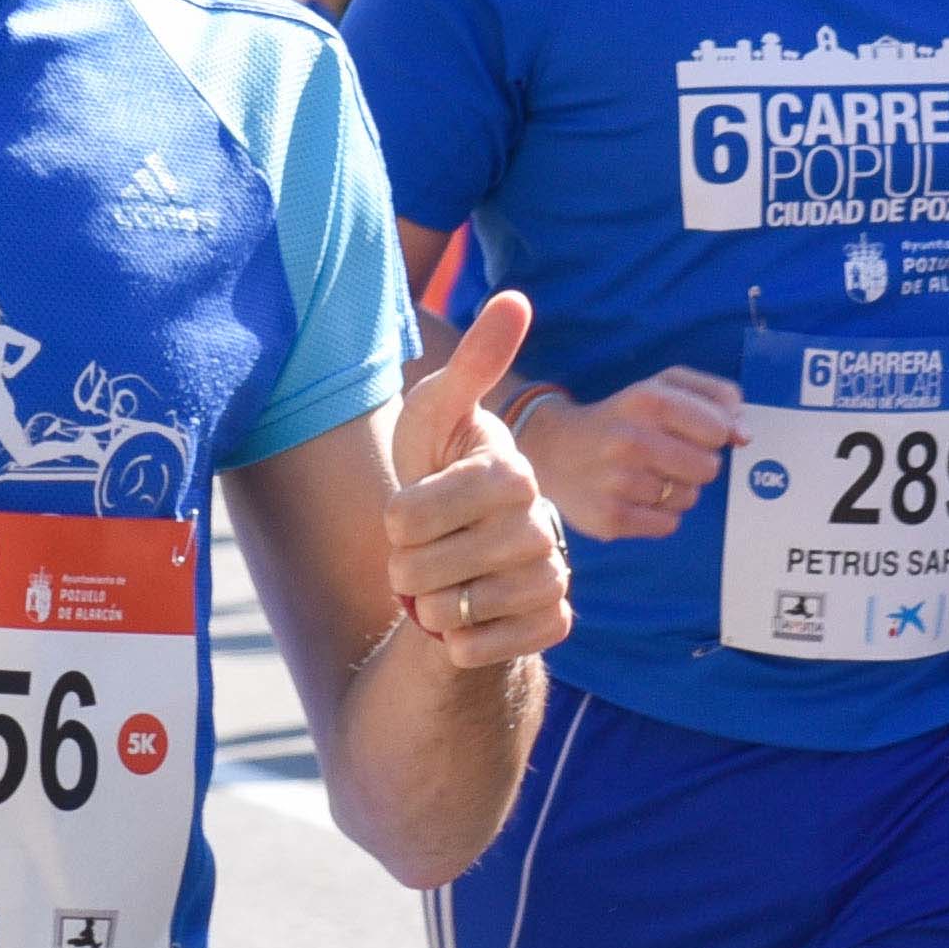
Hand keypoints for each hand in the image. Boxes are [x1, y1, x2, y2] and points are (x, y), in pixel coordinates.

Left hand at [385, 288, 570, 665]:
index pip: (411, 514)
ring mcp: (552, 576)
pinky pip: (489, 648)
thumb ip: (472, 364)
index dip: (394, 521)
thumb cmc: (441, 474)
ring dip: (431, 606)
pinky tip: (464, 623)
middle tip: (422, 554)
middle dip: (406, 568)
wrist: (464, 555)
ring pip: (457, 611)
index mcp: (512, 474)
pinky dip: (461, 644)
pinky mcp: (554, 622)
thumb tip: (517, 299)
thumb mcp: (439, 414)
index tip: (407, 515)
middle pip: (427, 569)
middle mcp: (542, 525)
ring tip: (442, 585)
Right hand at [516, 361, 741, 544]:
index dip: (712, 433)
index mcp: (647, 399)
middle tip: (666, 455)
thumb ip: (717, 397)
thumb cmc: (623, 415)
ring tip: (644, 475)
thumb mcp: (665, 385)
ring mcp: (618, 483)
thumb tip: (744, 435)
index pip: (718, 429)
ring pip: (688, 498)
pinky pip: (668, 525)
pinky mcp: (610, 519)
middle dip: (695, 463)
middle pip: (708, 468)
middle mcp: (631, 440)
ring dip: (675, 490)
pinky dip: (658, 515)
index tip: (690, 431)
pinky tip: (634, 497)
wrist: (553, 449)